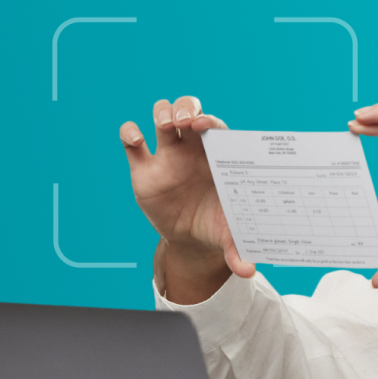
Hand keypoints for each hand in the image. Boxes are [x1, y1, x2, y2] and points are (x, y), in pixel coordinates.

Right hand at [121, 96, 254, 301]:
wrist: (190, 235)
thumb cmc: (214, 223)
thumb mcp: (227, 236)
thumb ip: (237, 249)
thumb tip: (247, 270)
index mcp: (215, 155)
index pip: (213, 126)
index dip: (208, 120)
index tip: (204, 124)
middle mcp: (191, 148)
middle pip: (187, 109)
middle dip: (185, 108)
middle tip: (184, 121)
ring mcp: (166, 154)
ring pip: (161, 115)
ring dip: (162, 113)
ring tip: (165, 125)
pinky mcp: (143, 167)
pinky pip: (131, 141)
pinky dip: (130, 133)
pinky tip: (136, 140)